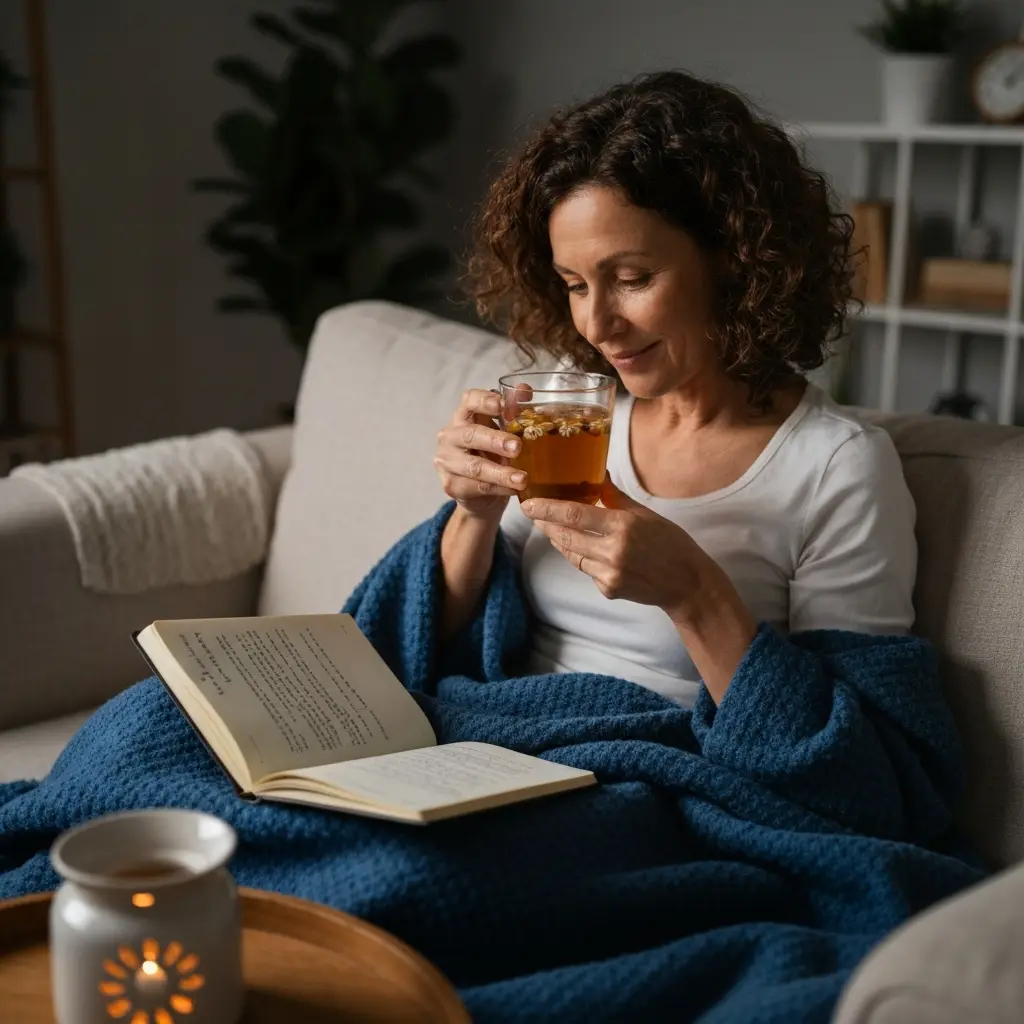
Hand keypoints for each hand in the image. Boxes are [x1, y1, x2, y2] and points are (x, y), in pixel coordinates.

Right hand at [434, 389, 528, 520]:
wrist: (480, 493)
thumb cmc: (492, 454)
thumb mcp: (505, 432)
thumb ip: (513, 412)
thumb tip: (525, 390)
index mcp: (464, 416)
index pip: (469, 401)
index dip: (484, 400)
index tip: (502, 405)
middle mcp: (450, 436)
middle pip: (470, 434)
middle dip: (495, 440)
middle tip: (517, 447)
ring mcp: (447, 462)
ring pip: (474, 466)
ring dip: (500, 473)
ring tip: (523, 479)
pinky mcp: (451, 485)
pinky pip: (477, 487)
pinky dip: (499, 489)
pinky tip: (515, 490)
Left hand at [521, 479, 717, 622]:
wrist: (687, 583)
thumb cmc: (670, 543)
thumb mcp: (645, 514)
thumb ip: (616, 497)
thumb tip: (598, 473)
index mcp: (623, 526)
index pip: (574, 515)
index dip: (547, 509)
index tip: (528, 504)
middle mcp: (613, 551)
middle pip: (566, 537)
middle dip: (545, 524)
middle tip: (531, 512)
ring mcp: (609, 573)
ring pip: (572, 555)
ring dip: (559, 540)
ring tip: (550, 527)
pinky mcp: (608, 589)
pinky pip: (586, 570)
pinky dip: (581, 558)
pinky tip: (583, 548)